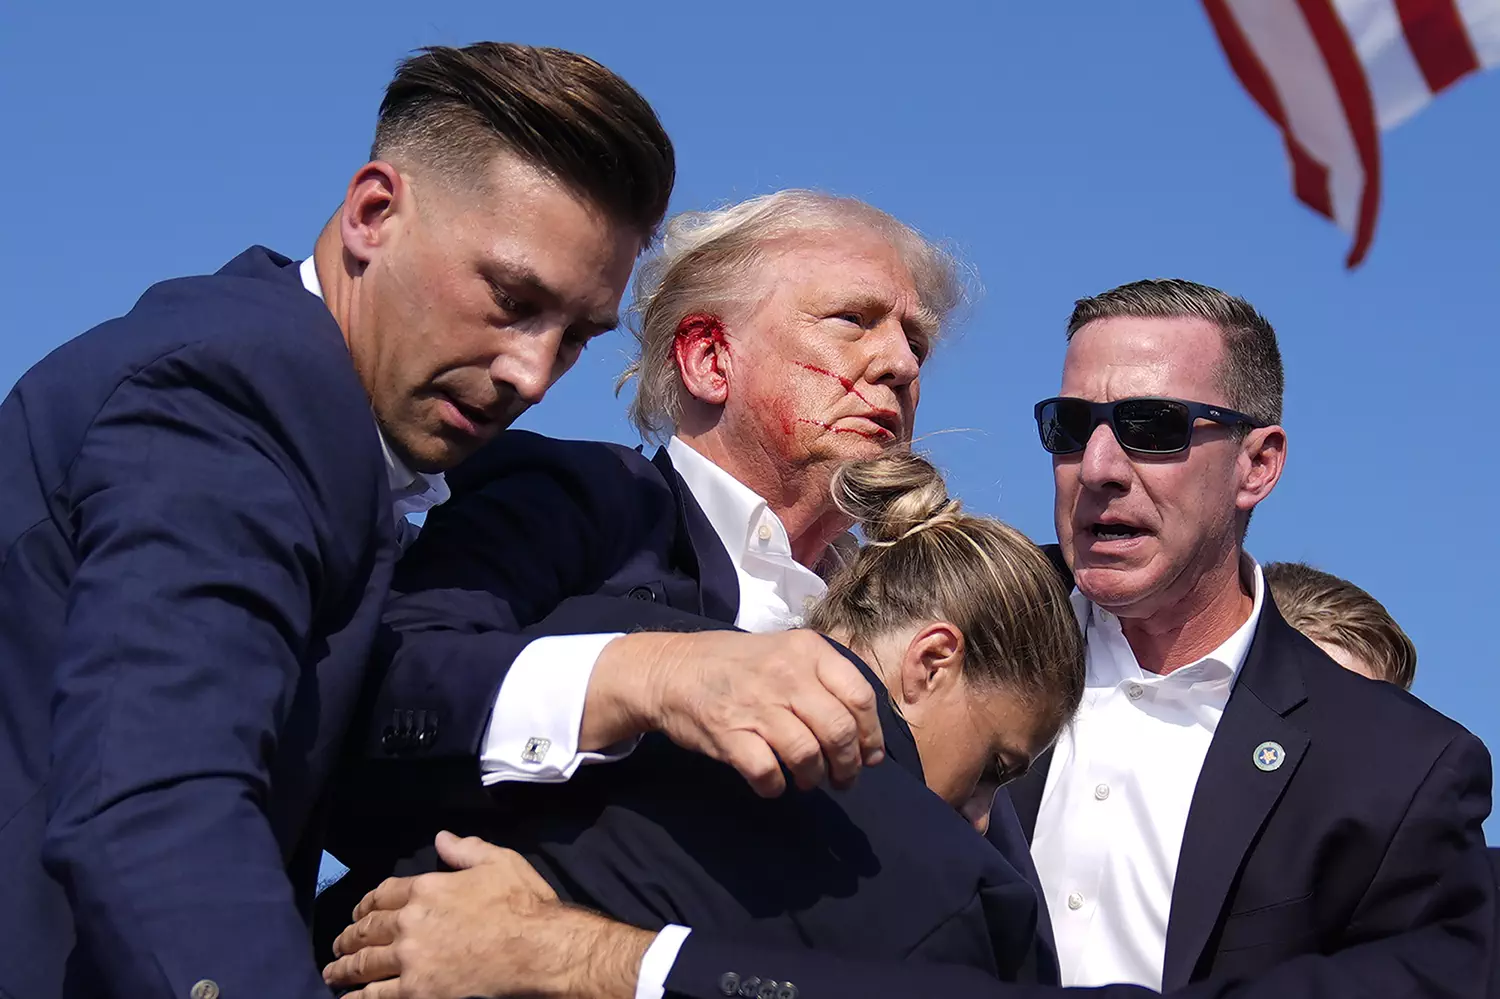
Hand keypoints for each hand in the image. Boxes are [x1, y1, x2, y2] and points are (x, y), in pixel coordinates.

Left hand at [324, 831, 585, 997]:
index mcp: (427, 888)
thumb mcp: (500, 862)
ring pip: (365, 963)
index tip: (359, 911)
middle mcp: (411, 922)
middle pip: (368, 929)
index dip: (367, 903)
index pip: (384, 893)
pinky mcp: (417, 991)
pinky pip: (377, 996)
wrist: (536, 948)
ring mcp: (411, 959)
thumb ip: (466, 849)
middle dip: (350, 936)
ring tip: (332, 972)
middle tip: (339, 944)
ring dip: (345, 968)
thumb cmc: (522, 904)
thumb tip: (442, 837)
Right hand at [583, 629, 884, 795]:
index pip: (860, 696)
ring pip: (808, 755)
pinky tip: (773, 784)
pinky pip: (767, 773)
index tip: (868, 756)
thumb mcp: (785, 651)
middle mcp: (787, 675)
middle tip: (843, 778)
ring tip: (807, 781)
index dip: (870, 734)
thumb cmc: (736, 666)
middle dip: (848, 765)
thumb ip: (824, 681)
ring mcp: (757, 705)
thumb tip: (864, 733)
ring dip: (813, 778)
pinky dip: (775, 787)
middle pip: (839, 731)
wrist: (670, 670)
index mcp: (807, 651)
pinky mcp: (729, 734)